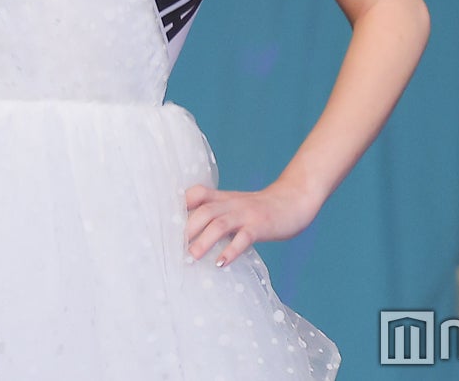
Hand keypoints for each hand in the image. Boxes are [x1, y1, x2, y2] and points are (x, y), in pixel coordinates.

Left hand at [182, 180, 320, 267]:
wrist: (293, 200)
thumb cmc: (260, 208)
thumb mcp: (235, 207)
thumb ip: (216, 215)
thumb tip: (191, 234)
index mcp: (223, 199)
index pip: (196, 194)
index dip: (180, 205)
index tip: (164, 223)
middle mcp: (231, 204)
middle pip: (203, 211)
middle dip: (186, 229)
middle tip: (172, 248)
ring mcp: (245, 214)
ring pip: (219, 224)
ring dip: (203, 241)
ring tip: (192, 257)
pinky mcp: (260, 226)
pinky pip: (244, 238)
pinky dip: (231, 250)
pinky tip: (222, 263)